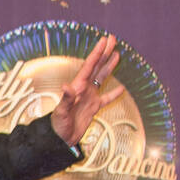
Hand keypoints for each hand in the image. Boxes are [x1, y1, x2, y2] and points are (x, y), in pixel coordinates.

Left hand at [49, 33, 124, 148]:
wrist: (60, 140)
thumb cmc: (57, 126)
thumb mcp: (61, 112)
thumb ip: (65, 98)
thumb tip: (66, 86)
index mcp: (77, 87)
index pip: (89, 66)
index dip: (97, 53)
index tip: (104, 41)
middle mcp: (84, 89)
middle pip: (97, 67)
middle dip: (104, 53)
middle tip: (112, 39)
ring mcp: (89, 97)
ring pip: (101, 78)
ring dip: (109, 66)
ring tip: (117, 54)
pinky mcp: (93, 108)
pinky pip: (106, 99)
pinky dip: (113, 94)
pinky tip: (121, 89)